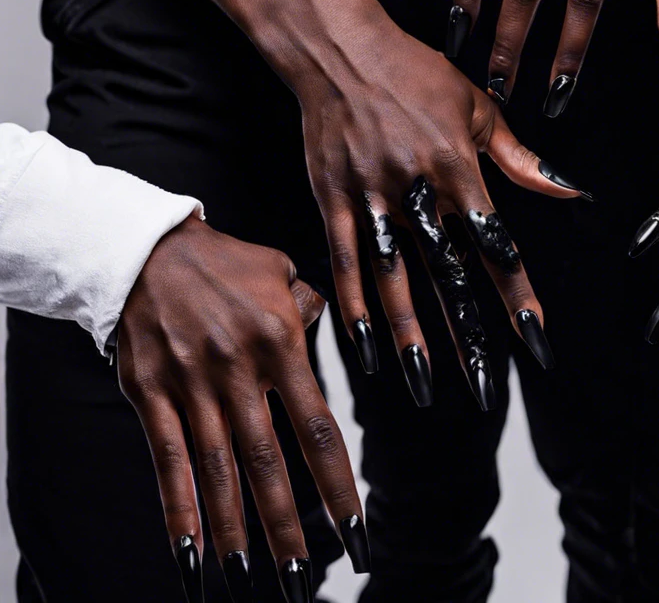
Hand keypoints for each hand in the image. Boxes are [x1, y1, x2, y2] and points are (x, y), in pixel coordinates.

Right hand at [117, 216, 363, 602]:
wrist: (144, 247)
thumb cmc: (224, 260)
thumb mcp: (281, 271)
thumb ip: (308, 305)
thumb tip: (325, 322)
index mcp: (282, 343)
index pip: (319, 428)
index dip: (338, 484)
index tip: (357, 529)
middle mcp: (240, 372)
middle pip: (269, 461)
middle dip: (289, 524)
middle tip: (307, 576)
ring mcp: (192, 386)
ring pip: (218, 470)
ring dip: (235, 528)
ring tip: (252, 576)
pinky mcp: (151, 395)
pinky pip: (167, 461)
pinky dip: (178, 510)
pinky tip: (190, 552)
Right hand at [296, 10, 580, 410]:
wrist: (337, 46)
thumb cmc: (415, 72)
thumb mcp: (477, 108)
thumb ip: (520, 159)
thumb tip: (572, 193)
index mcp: (458, 168)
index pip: (497, 245)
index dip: (517, 295)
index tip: (536, 338)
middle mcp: (417, 189)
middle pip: (449, 273)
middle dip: (469, 333)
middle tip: (485, 387)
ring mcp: (371, 198)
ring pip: (394, 278)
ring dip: (411, 333)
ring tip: (426, 382)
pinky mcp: (333, 200)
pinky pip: (343, 262)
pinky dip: (354, 306)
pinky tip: (365, 347)